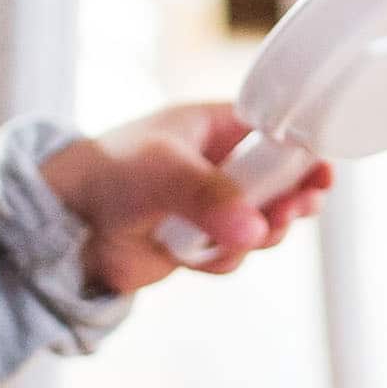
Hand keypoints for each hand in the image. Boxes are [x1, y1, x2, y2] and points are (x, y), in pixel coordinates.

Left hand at [40, 104, 327, 295]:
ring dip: (261, 235)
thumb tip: (253, 229)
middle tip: (295, 211)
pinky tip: (198, 256)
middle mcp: (221, 166)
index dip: (302, 155)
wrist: (65, 221)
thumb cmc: (109, 170)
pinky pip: (232, 256)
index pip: (276, 136)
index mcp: (217, 128)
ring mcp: (211, 207)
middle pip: (280, 184)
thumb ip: (210, 196)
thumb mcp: (164, 169)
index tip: (321, 176)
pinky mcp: (198, 244)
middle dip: (291, 201)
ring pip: (261, 225)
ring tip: (253, 235)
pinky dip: (223, 259)